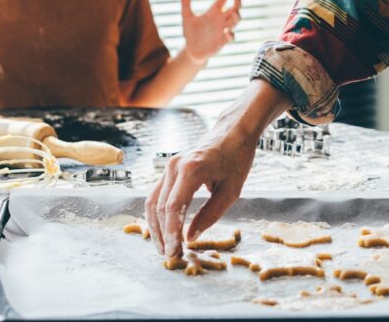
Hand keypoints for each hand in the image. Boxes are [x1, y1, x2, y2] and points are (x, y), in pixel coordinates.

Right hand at [144, 80, 291, 257]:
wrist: (232, 132)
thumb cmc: (236, 159)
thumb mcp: (230, 191)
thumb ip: (209, 215)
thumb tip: (190, 237)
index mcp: (191, 169)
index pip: (173, 206)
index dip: (171, 232)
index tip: (176, 251)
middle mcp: (174, 166)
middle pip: (159, 206)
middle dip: (162, 234)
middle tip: (170, 256)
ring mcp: (168, 166)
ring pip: (152, 201)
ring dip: (155, 227)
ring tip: (164, 248)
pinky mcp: (168, 169)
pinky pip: (156, 194)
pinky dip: (157, 214)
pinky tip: (163, 230)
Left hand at [181, 0, 241, 62]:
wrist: (191, 50)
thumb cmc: (191, 33)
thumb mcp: (187, 18)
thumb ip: (186, 5)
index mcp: (214, 12)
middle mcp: (221, 20)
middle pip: (235, 8)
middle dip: (238, 2)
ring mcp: (223, 30)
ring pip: (235, 21)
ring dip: (236, 17)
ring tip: (233, 14)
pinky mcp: (222, 41)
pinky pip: (231, 37)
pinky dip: (230, 34)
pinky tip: (226, 32)